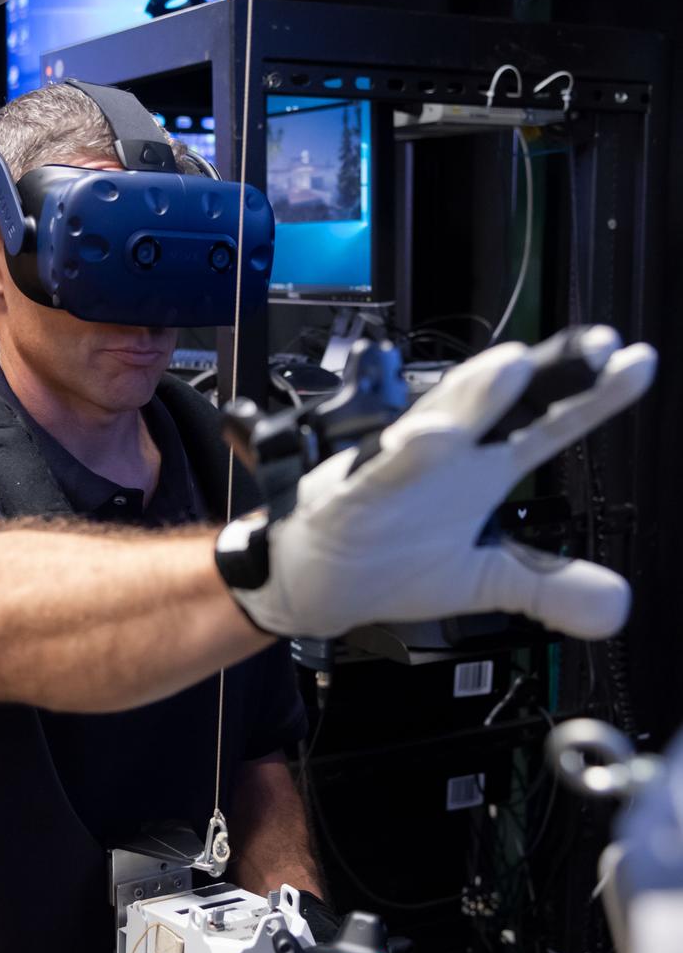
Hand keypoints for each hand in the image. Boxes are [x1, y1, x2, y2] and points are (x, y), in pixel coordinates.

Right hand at [215, 328, 655, 640]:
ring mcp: (401, 468)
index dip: (595, 396)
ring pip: (441, 421)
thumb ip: (548, 586)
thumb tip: (617, 606)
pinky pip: (382, 468)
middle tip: (597, 346)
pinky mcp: (355, 491)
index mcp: (483, 471)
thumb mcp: (483, 582)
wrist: (313, 582)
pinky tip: (431, 438)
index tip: (638, 361)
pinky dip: (405, 453)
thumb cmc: (390, 564)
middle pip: (504, 405)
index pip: (549, 425)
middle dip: (547, 374)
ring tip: (512, 368)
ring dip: (476, 395)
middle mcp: (449, 456)